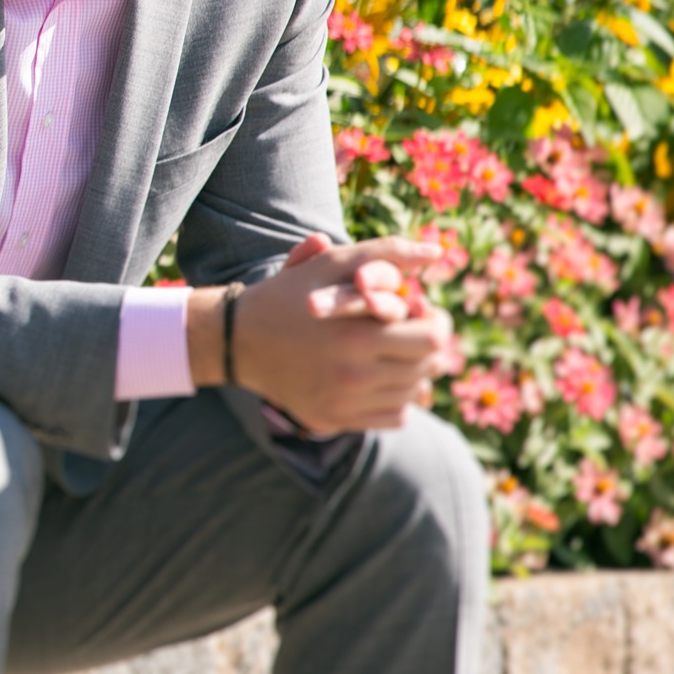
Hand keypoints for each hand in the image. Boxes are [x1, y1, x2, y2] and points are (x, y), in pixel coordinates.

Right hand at [201, 234, 459, 432]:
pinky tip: (376, 376)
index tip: (419, 311)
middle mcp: (352, 378)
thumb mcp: (331, 264)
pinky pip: (396, 416)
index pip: (433, 339)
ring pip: (414, 393)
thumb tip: (435, 253)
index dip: (435, 321)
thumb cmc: (290, 295)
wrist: (238, 339)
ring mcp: (344, 404)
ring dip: (411, 369)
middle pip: (427, 367)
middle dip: (425, 344)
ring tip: (389, 351)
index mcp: (355, 337)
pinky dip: (396, 397)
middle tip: (407, 329)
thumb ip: (386, 253)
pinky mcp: (336, 420)